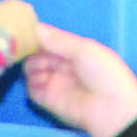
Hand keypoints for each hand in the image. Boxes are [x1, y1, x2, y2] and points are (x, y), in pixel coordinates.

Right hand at [19, 21, 136, 136]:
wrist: (111, 108)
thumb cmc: (103, 73)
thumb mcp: (83, 49)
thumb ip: (57, 40)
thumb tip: (35, 28)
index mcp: (74, 50)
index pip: (49, 39)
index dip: (37, 34)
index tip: (25, 30)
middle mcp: (62, 65)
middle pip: (37, 52)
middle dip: (31, 49)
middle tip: (29, 50)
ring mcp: (54, 82)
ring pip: (31, 69)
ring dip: (32, 66)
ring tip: (43, 69)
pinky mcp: (48, 100)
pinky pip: (31, 89)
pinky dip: (32, 83)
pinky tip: (43, 82)